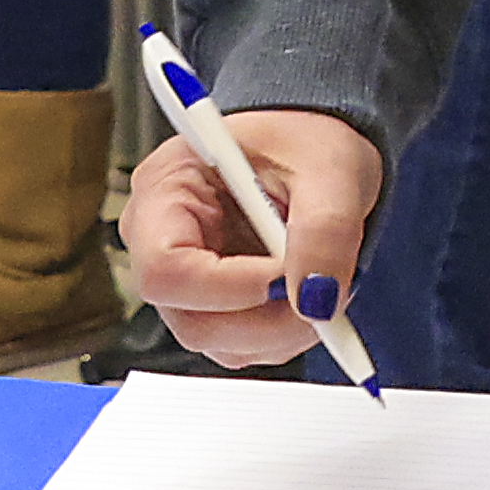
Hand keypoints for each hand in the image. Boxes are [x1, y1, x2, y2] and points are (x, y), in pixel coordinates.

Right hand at [122, 109, 386, 368]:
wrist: (311, 154)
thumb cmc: (305, 143)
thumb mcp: (329, 170)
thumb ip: (326, 230)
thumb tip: (316, 298)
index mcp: (166, 188)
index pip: (165, 267)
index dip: (226, 287)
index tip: (287, 279)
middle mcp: (159, 242)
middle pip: (190, 319)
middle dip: (266, 318)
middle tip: (324, 292)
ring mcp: (185, 283)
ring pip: (221, 341)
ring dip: (283, 330)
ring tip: (324, 281)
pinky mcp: (213, 308)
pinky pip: (244, 346)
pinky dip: (285, 334)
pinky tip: (307, 291)